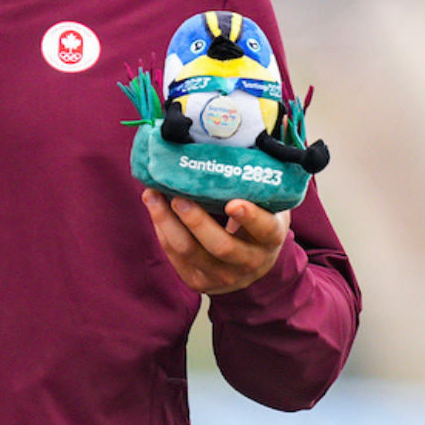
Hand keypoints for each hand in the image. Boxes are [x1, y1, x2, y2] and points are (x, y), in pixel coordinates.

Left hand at [143, 189, 289, 294]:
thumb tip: (230, 142)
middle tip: (178, 196)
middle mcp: (250, 261)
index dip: (250, 217)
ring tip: (153, 195)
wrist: (253, 262)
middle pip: (220, 245)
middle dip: (196, 220)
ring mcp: (224, 276)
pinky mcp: (198, 281)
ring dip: (166, 221)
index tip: (233, 203)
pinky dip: (162, 229)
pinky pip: (174, 255)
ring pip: (189, 251)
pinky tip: (154, 206)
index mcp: (271, 238)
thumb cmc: (256, 221)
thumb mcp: (266, 205)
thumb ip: (254, 185)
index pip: (265, 229)